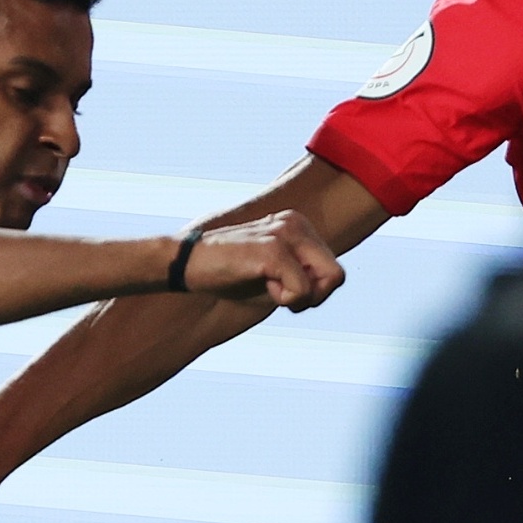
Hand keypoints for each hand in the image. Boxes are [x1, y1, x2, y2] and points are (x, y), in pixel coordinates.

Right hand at [177, 212, 342, 309]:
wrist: (186, 266)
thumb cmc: (229, 275)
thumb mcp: (275, 273)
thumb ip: (303, 275)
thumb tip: (331, 284)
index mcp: (299, 225)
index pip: (334, 270)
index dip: (314, 292)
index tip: (285, 290)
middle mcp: (296, 223)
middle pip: (337, 276)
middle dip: (313, 298)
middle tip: (280, 294)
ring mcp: (286, 233)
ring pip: (325, 282)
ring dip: (297, 298)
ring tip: (268, 285)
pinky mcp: (274, 249)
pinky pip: (301, 290)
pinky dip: (284, 299)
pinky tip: (260, 283)